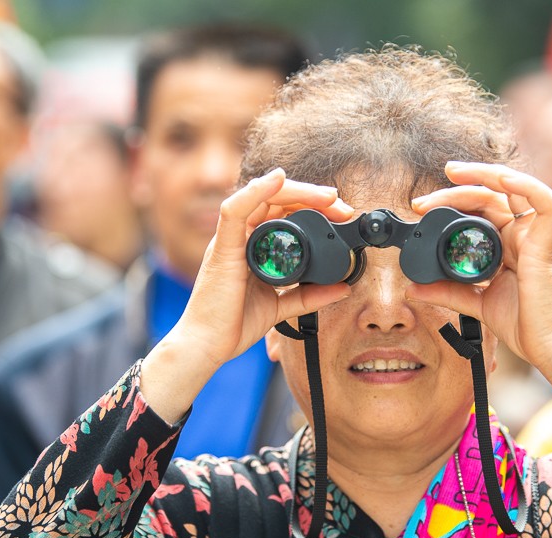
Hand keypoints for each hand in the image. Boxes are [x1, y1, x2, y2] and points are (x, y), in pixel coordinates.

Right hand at [142, 168, 352, 421]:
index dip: (312, 208)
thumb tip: (343, 288)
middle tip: (341, 205)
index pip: (283, 213)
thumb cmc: (233, 324)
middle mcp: (240, 238)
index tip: (340, 216)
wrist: (208, 345)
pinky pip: (235, 210)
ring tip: (326, 196)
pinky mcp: (221, 248)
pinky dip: (256, 191)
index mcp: (252, 246)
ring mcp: (230, 240)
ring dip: (296, 191)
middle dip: (311, 197)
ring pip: (261, 198)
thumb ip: (308, 296)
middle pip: (275, 201)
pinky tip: (277, 178)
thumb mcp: (280, 306)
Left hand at [407, 161, 551, 367]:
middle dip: (456, 189)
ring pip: (515, 188)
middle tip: (423, 200)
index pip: (481, 209)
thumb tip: (414, 287)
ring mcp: (537, 237)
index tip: (421, 210)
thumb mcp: (477, 303)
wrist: (549, 349)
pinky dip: (526, 186)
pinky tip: (502, 180)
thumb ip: (448, 292)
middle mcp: (524, 235)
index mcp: (509, 244)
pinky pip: (547, 204)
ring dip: (484, 175)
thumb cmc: (526, 326)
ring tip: (452, 173)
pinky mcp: (549, 244)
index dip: (452, 202)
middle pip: (491, 195)